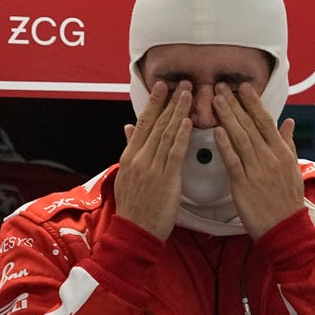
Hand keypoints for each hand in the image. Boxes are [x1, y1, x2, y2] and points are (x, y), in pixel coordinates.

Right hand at [114, 81, 192, 239]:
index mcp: (130, 156)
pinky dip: (181, 136)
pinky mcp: (166, 179)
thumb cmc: (134, 206)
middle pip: (156, 123)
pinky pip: (174, 153)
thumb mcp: (125, 174)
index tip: (162, 86)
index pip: (143, 123)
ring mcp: (152, 168)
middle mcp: (140, 158)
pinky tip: (188, 122)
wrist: (134, 231)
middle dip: (170, 101)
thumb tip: (127, 127)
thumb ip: (129, 148)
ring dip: (178, 112)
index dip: (154, 103)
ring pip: (166, 134)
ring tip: (189, 94)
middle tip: (182, 83)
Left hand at [213, 82, 303, 238]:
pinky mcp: (243, 185)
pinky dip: (225, 145)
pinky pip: (233, 161)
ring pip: (240, 138)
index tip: (243, 87)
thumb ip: (288, 143)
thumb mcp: (293, 168)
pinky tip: (216, 130)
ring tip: (215, 100)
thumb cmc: (287, 199)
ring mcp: (256, 170)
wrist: (285, 228)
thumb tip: (289, 121)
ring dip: (227, 117)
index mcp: (281, 152)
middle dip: (235, 104)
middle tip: (221, 86)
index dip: (253, 103)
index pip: (265, 121)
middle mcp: (270, 157)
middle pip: (250, 125)